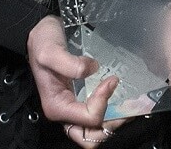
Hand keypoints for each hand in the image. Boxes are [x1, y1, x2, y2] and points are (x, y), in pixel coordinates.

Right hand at [27, 15, 127, 147]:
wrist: (40, 34)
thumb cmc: (43, 43)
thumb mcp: (50, 52)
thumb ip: (71, 64)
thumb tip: (93, 69)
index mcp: (56, 106)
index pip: (88, 119)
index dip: (103, 102)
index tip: (111, 80)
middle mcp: (64, 112)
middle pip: (91, 137)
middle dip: (111, 125)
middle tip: (126, 106)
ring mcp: (72, 108)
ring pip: (95, 131)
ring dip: (113, 122)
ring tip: (130, 106)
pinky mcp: (79, 101)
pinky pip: (96, 117)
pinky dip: (111, 114)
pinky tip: (123, 100)